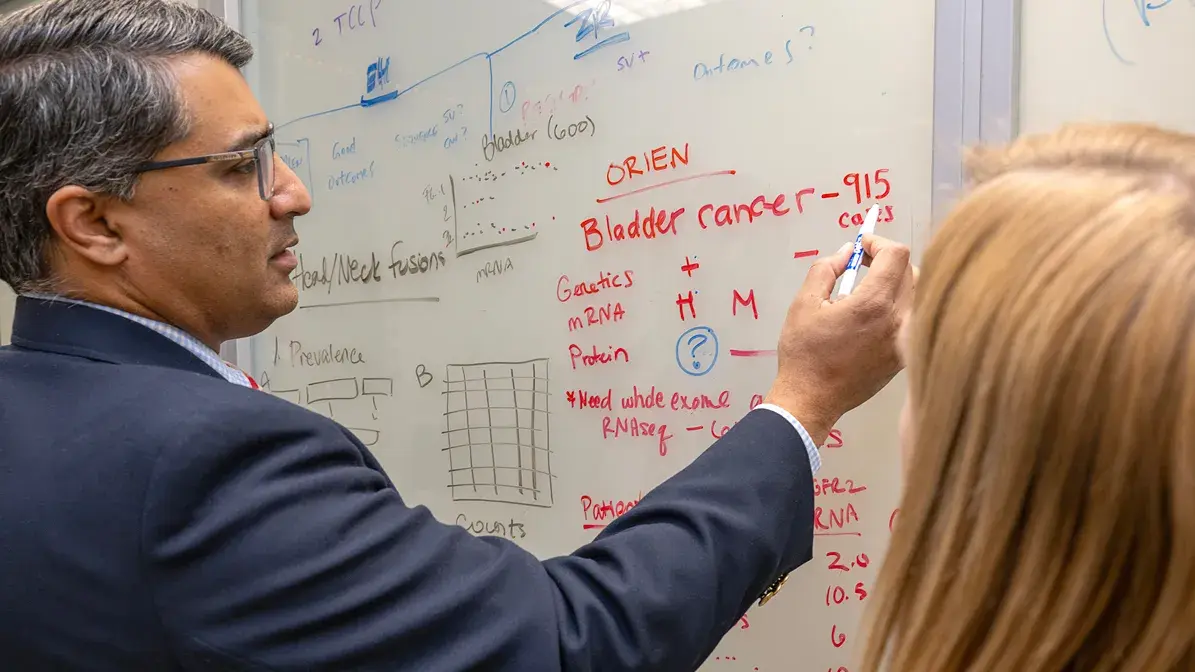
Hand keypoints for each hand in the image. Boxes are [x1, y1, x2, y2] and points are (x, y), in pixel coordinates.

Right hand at [764, 234, 915, 444]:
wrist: (811, 399)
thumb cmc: (804, 353)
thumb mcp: (803, 303)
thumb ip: (826, 269)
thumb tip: (846, 253)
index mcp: (873, 304)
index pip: (897, 254)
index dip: (878, 242)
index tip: (862, 246)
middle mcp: (897, 320)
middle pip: (911, 270)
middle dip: (887, 260)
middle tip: (863, 263)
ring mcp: (905, 340)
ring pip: (918, 295)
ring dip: (898, 283)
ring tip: (871, 288)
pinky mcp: (904, 356)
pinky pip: (914, 319)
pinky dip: (900, 307)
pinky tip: (875, 315)